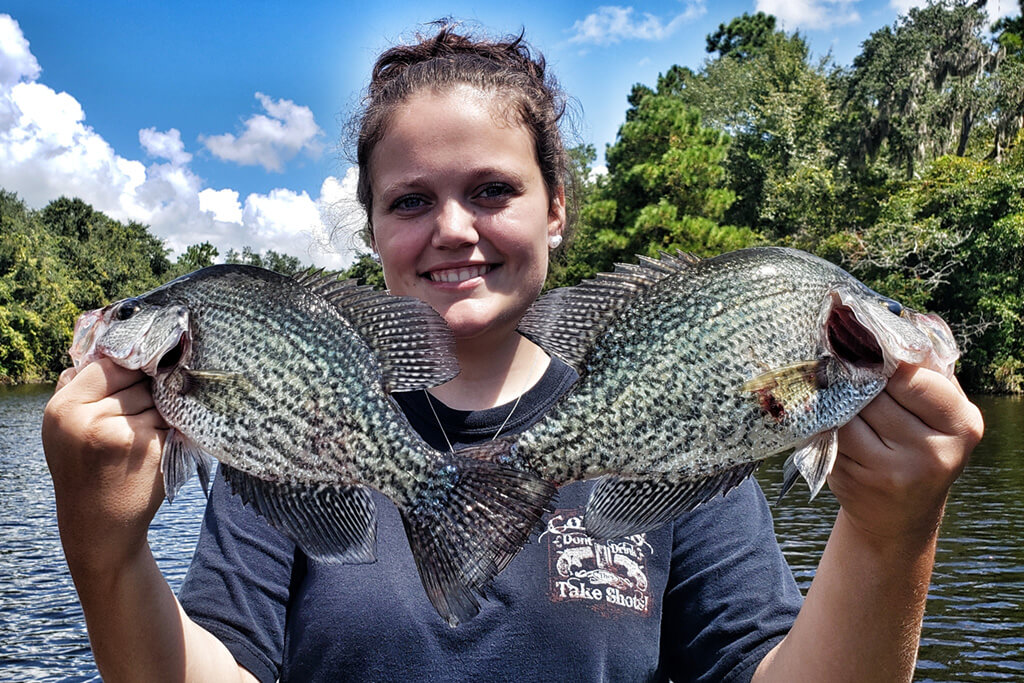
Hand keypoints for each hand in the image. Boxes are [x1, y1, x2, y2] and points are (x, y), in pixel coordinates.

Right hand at [43, 358, 168, 576]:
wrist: (99, 526)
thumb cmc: (85, 470)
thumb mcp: (64, 428)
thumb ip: (80, 387)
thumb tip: (106, 347)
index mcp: (64, 408)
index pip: (110, 363)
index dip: (131, 366)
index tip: (144, 369)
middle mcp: (90, 420)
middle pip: (140, 381)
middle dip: (149, 391)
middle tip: (142, 412)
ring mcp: (124, 434)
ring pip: (161, 400)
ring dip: (164, 410)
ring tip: (147, 433)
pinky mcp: (153, 449)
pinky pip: (175, 421)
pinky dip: (175, 428)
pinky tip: (162, 445)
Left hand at [830, 364, 982, 544]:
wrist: (900, 513)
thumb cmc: (920, 446)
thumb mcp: (940, 412)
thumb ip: (927, 373)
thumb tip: (892, 325)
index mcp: (961, 425)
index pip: (913, 380)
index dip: (884, 361)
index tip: (866, 347)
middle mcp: (932, 453)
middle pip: (876, 396)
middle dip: (856, 379)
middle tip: (840, 363)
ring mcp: (892, 472)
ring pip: (848, 415)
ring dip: (837, 400)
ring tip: (833, 389)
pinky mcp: (857, 481)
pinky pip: (831, 436)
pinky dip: (826, 422)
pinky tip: (828, 417)